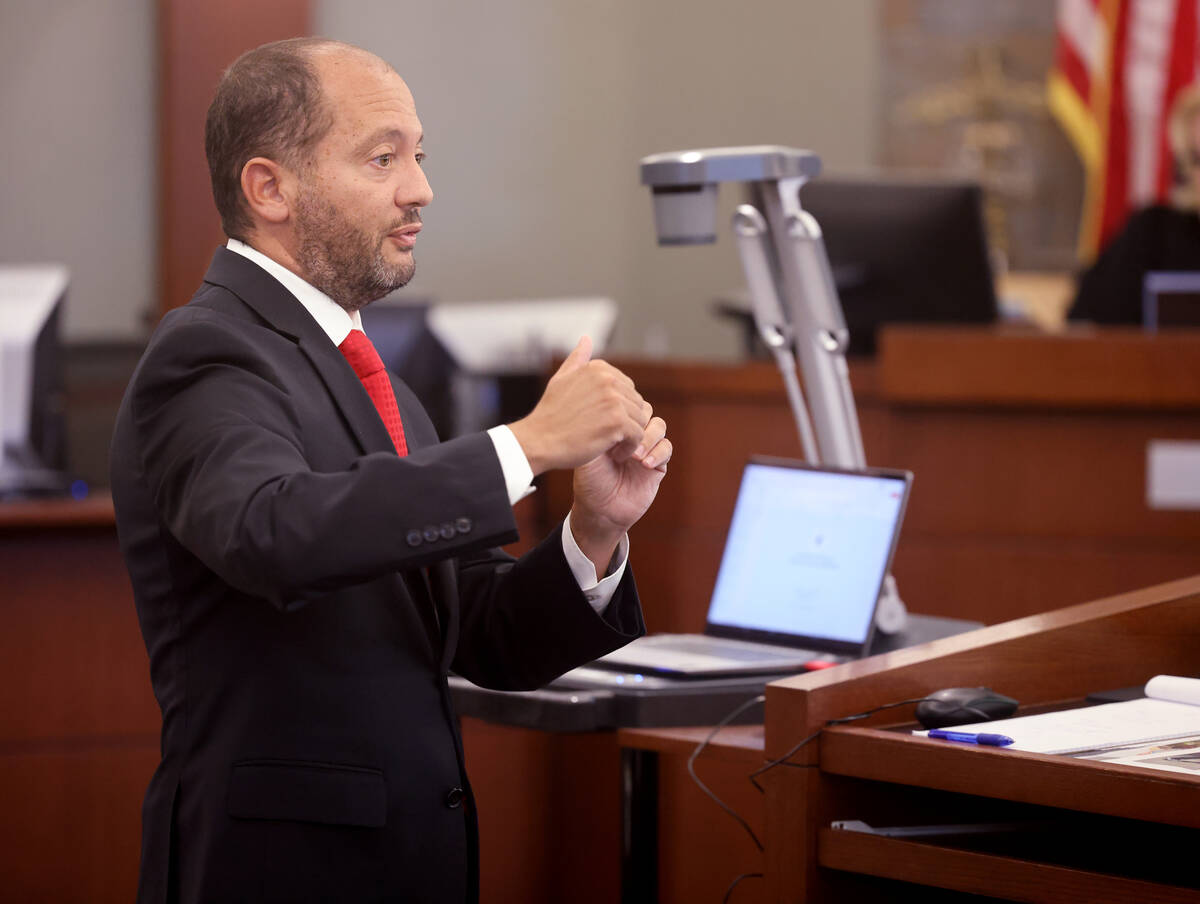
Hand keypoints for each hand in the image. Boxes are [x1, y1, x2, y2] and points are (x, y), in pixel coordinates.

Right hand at [508, 337, 650, 474]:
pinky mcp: (617, 421)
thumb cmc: (550, 415)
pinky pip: (638, 436)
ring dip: (629, 437)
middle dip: (626, 422)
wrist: (539, 441)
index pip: (628, 388)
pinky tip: (614, 453)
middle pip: (637, 404)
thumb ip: (577, 360)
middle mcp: (608, 379)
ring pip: (640, 420)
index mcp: (598, 368)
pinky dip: (630, 448)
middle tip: (608, 437)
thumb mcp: (561, 380)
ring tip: (611, 446)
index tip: (602, 421)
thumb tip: (587, 339)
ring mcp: (613, 399)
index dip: (619, 409)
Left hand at [569, 415, 671, 574]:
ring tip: (635, 456)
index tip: (610, 427)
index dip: (623, 410)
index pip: (626, 402)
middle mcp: (630, 433)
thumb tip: (608, 406)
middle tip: (624, 441)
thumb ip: (597, 429)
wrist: (600, 512)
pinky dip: (659, 452)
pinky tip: (645, 464)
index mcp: (613, 425)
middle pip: (645, 410)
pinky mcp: (658, 464)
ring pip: (659, 426)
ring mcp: (646, 447)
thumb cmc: (589, 482)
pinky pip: (666, 448)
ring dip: (649, 437)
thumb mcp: (587, 452)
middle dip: (637, 422)